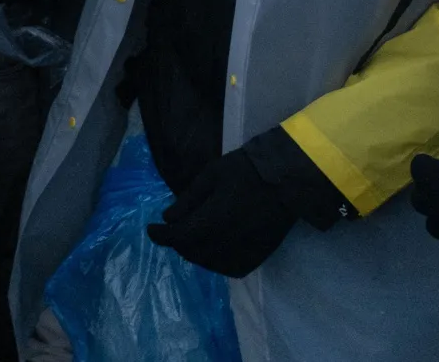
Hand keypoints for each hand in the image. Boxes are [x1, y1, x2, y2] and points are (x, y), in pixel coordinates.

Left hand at [147, 146, 297, 277]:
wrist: (287, 179)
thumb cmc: (245, 170)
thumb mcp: (210, 175)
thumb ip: (188, 200)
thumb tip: (168, 219)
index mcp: (213, 221)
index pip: (179, 237)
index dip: (160, 235)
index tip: (151, 229)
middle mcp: (227, 242)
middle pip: (192, 252)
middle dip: (177, 242)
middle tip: (171, 231)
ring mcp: (245, 251)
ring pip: (210, 263)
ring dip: (195, 254)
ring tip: (190, 239)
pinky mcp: (260, 255)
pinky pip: (232, 268)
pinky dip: (216, 263)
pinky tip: (212, 251)